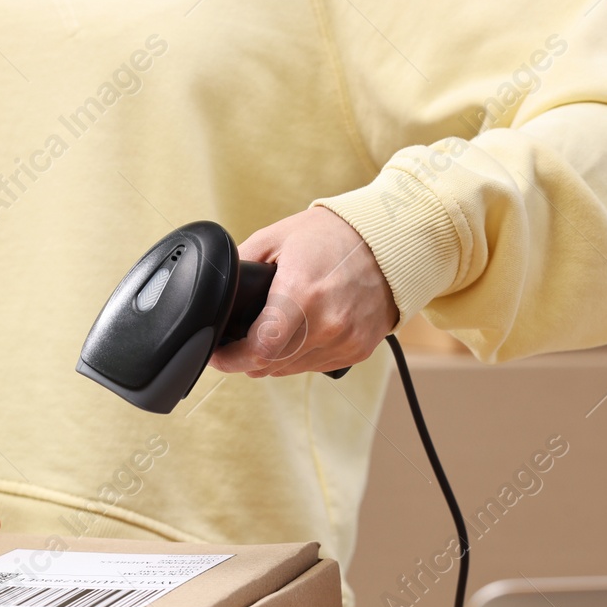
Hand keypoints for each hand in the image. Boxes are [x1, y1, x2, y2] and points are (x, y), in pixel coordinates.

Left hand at [210, 207, 399, 377]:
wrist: (389, 242)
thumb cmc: (332, 235)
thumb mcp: (276, 238)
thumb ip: (241, 267)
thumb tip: (219, 294)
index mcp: (302, 293)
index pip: (257, 350)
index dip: (230, 358)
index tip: (217, 354)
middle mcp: (327, 323)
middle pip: (269, 365)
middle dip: (247, 356)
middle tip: (241, 339)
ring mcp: (345, 340)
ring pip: (290, 370)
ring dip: (274, 358)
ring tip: (275, 330)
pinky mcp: (358, 350)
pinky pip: (315, 367)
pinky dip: (301, 356)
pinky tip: (304, 331)